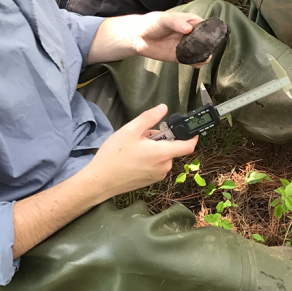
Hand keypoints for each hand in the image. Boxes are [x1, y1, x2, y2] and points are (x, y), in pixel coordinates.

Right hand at [83, 104, 197, 198]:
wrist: (99, 182)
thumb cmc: (113, 156)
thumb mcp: (130, 130)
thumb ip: (149, 118)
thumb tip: (163, 108)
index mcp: (162, 154)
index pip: (188, 146)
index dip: (193, 136)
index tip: (191, 129)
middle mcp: (163, 167)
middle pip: (171, 148)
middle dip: (161, 139)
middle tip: (143, 135)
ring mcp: (157, 176)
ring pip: (163, 157)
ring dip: (154, 149)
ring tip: (135, 147)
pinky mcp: (149, 181)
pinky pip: (156, 165)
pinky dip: (150, 158)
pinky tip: (133, 157)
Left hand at [131, 12, 206, 66]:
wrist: (138, 37)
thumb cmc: (152, 23)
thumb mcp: (164, 19)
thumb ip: (176, 22)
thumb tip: (188, 29)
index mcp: (191, 22)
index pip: (206, 26)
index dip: (210, 31)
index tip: (211, 37)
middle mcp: (192, 34)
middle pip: (206, 41)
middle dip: (209, 46)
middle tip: (205, 49)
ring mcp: (187, 46)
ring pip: (202, 52)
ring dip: (205, 55)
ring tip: (202, 57)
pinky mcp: (181, 57)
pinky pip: (193, 61)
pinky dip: (197, 63)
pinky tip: (196, 63)